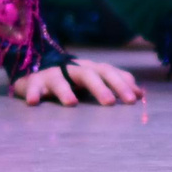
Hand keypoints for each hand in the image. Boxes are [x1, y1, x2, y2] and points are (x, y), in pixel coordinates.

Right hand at [10, 57, 140, 106]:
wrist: (37, 73)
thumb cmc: (72, 81)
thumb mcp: (95, 80)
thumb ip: (116, 84)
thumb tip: (140, 93)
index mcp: (90, 69)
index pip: (108, 72)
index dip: (121, 84)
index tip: (133, 100)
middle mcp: (72, 69)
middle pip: (88, 73)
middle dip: (100, 87)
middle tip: (110, 103)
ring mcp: (51, 75)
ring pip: (59, 79)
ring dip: (65, 90)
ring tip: (71, 103)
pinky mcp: (33, 82)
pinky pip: (31, 87)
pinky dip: (32, 93)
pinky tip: (34, 102)